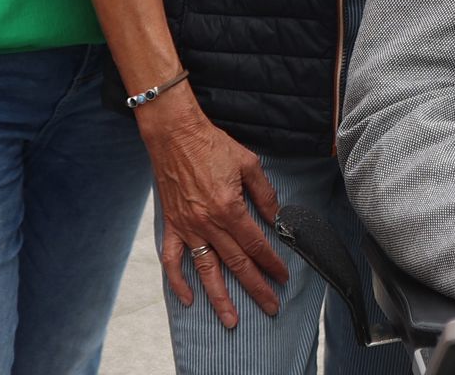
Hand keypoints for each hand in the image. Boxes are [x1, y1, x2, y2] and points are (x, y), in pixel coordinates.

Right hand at [142, 97, 289, 326]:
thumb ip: (265, 194)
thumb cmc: (212, 145)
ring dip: (219, 297)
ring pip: (206, 270)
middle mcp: (208, 223)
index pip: (256, 244)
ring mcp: (188, 227)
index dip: (272, 263)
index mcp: (230, 208)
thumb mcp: (248, 163)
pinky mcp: (171, 226)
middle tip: (270, 306)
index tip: (283, 276)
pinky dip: (177, 282)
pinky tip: (188, 299)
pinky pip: (172, 260)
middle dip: (256, 287)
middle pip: (236, 264)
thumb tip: (277, 219)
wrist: (175, 135)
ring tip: (231, 319)